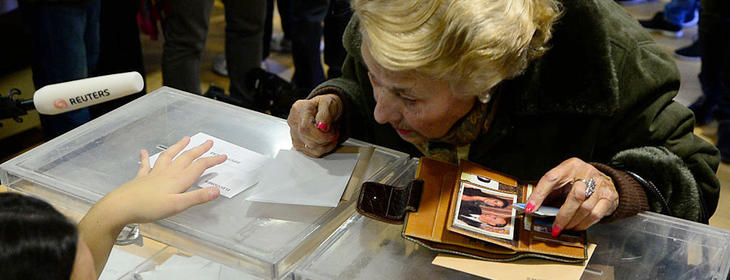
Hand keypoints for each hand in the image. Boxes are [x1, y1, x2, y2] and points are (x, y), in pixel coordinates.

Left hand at [98, 136, 226, 224]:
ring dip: (178, 147)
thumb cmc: (150, 208)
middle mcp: (168, 173)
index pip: (199, 166)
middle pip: (186, 158)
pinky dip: (146, 157)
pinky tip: (144, 151)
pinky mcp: (142, 178)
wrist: (121, 206)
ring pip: (169, 156)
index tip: (223, 156)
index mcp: (178, 180)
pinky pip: (146, 165)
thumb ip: (197, 197)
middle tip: (209, 142)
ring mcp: (154, 174)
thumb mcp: (177, 205)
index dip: (212, 160)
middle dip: (199, 150)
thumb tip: (217, 190)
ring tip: (186, 139)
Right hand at [287, 94, 342, 156]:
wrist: (325, 108)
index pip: (306, 128)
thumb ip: (325, 114)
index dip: (321, 135)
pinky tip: (325, 140)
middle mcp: (294, 122)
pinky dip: (323, 148)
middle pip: (308, 141)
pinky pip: (312, 153)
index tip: (332, 132)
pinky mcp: (298, 143)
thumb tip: (322, 127)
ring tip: (330, 134)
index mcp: (299, 109)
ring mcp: (294, 134)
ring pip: (311, 149)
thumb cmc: (326, 104)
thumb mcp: (329, 103)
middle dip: (326, 139)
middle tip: (333, 132)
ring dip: (326, 145)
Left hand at [526, 158, 618, 235]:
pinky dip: (584, 224)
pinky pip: (596, 214)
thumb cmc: (577, 182)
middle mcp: (586, 172)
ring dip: (573, 222)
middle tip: (555, 228)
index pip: (551, 178)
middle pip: (574, 196)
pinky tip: (577, 226)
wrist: (603, 180)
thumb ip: (549, 192)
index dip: (539, 194)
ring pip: (586, 208)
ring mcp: (600, 183)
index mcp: (570, 166)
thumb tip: (532, 209)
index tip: (530, 209)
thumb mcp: (562, 181)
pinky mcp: (609, 196)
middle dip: (563, 216)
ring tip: (565, 228)